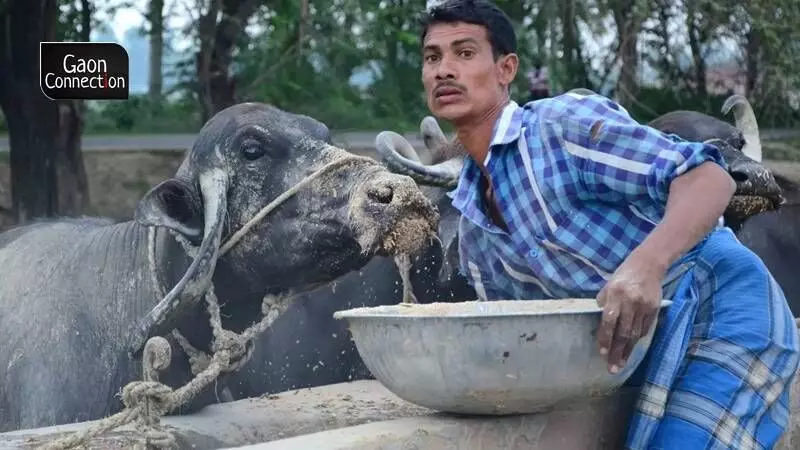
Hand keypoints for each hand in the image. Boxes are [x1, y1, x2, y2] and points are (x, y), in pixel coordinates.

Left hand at [596, 251, 664, 373]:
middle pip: (623, 332)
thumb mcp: (608, 286)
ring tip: (621, 364)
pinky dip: (637, 340)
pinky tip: (631, 349)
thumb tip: (601, 324)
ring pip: (635, 334)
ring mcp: (644, 307)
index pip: (609, 321)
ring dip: (627, 351)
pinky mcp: (654, 309)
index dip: (605, 338)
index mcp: (616, 295)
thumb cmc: (623, 276)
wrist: (648, 265)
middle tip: (612, 368)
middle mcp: (631, 302)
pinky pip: (645, 329)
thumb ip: (603, 304)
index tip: (602, 353)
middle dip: (617, 352)